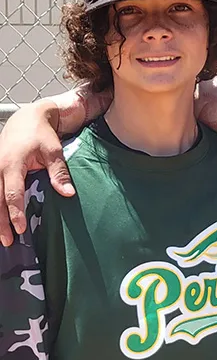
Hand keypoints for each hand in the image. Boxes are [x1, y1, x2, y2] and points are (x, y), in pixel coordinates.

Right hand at [0, 100, 79, 245]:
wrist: (27, 119)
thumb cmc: (41, 134)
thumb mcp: (53, 151)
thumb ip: (59, 172)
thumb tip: (68, 193)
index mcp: (12, 164)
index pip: (12, 193)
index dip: (16, 213)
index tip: (20, 228)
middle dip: (1, 222)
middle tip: (8, 240)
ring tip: (2, 236)